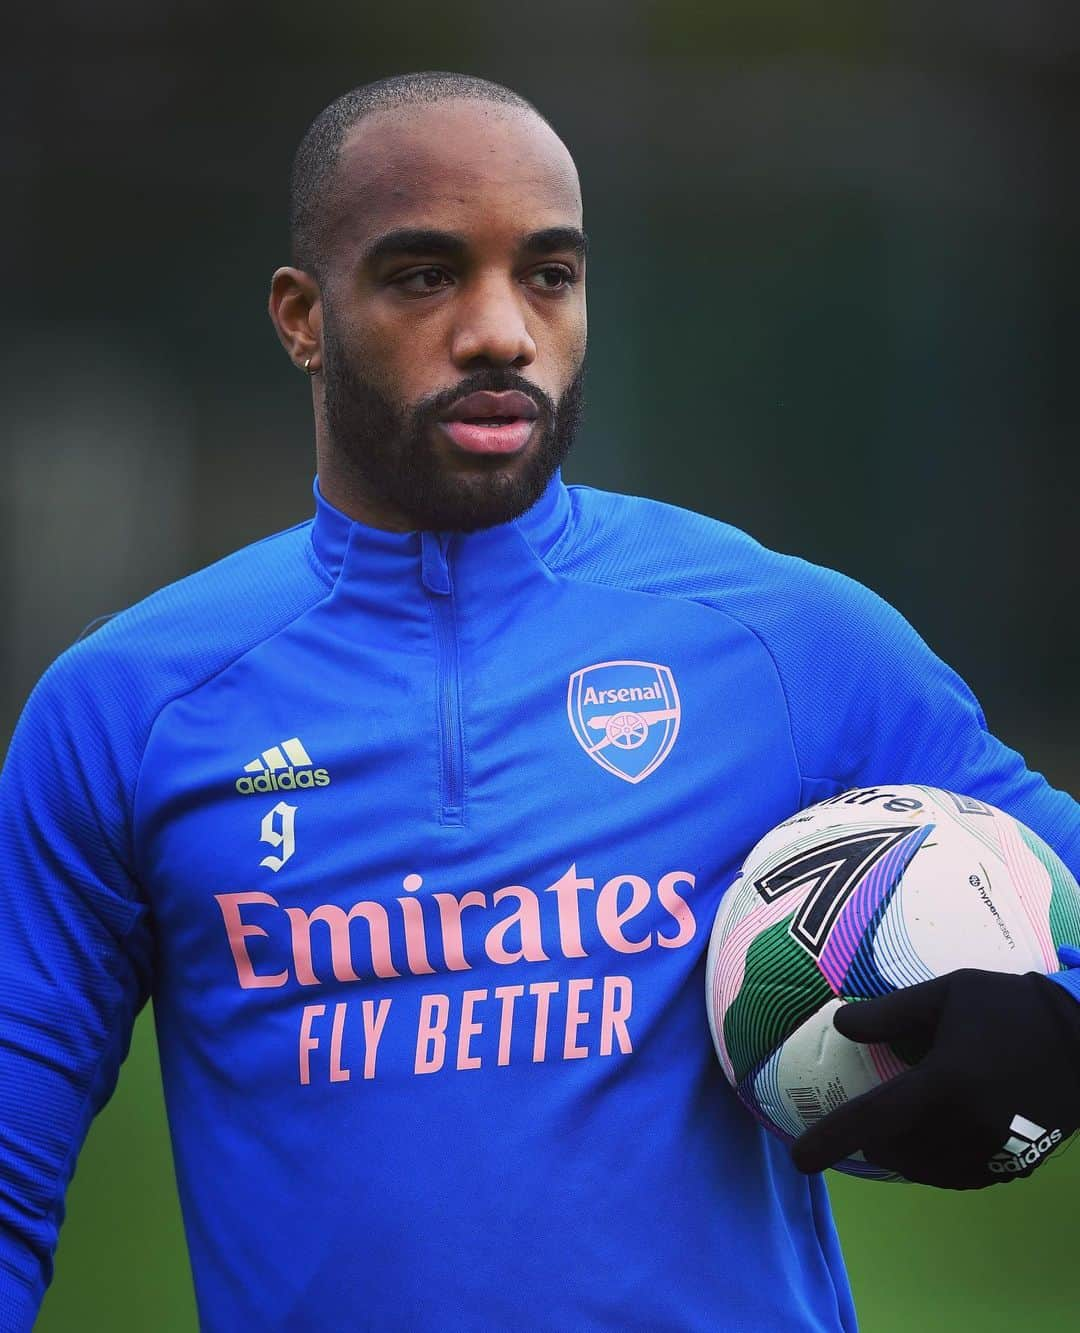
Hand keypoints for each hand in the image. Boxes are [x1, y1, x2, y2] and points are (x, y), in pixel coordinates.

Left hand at [790, 968, 1079, 1187]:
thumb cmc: (1011, 1006)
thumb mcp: (945, 994)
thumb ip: (889, 1013)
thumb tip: (841, 1025)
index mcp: (944, 1082)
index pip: (871, 1121)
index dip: (830, 1141)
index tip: (799, 1159)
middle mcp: (966, 1125)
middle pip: (896, 1150)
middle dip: (870, 1139)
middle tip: (859, 1121)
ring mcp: (994, 1151)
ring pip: (926, 1169)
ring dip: (902, 1153)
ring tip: (893, 1129)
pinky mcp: (1017, 1163)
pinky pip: (960, 1175)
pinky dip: (936, 1163)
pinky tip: (935, 1139)